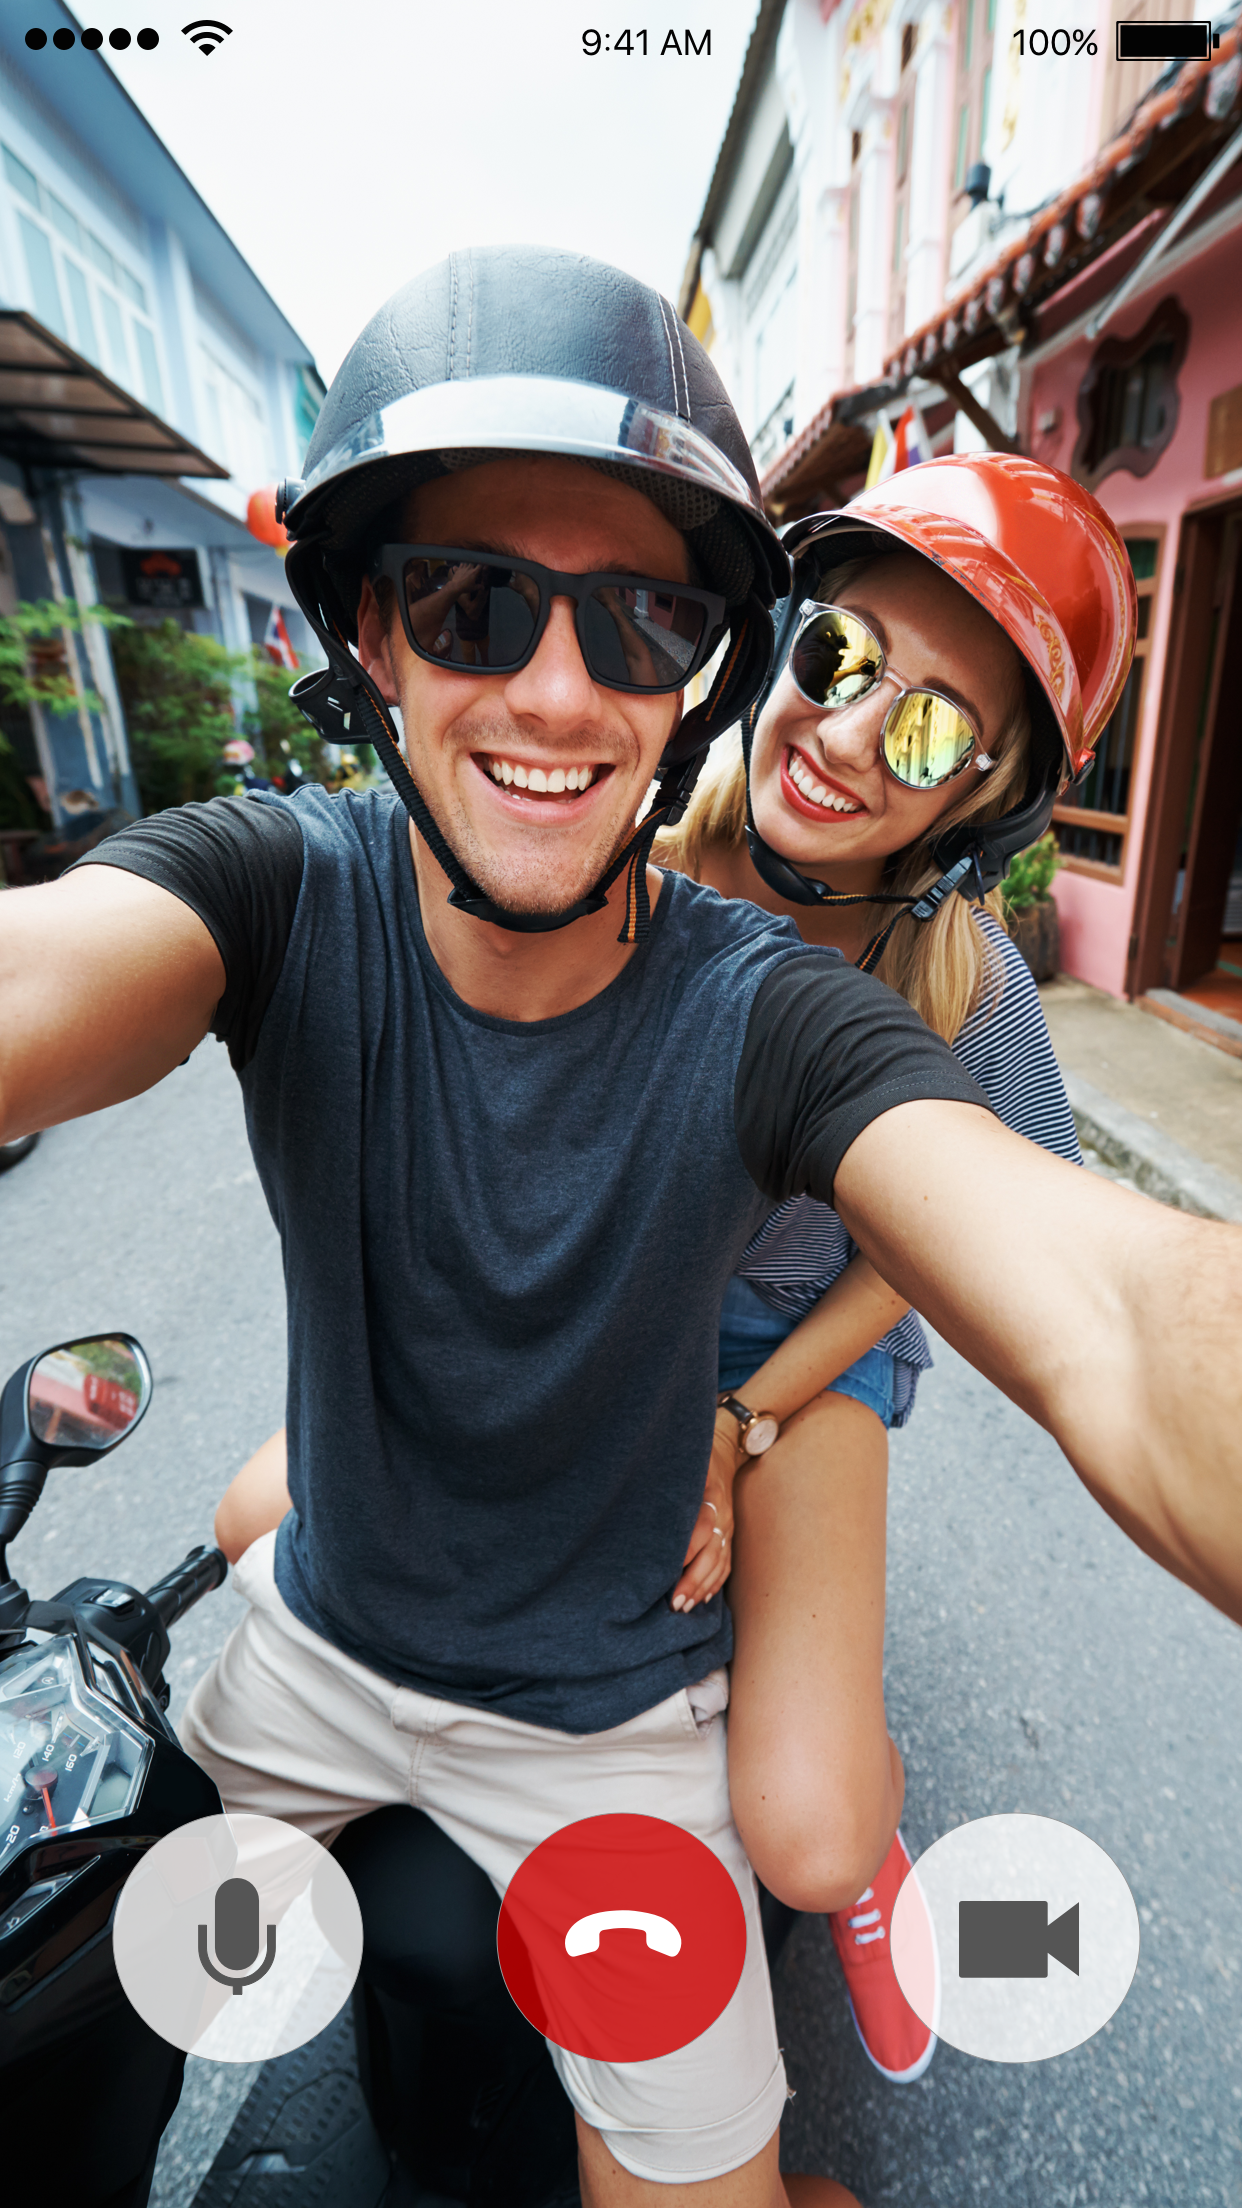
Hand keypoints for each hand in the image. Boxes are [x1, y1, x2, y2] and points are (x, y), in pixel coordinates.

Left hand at [670, 1415, 741, 1612]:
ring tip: (684, 1607)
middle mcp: (722, 1514)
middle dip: (693, 1578)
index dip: (686, 1550)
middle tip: (675, 1602)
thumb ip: (666, 1478)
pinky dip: (715, 1583)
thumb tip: (631, 1488)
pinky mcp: (730, 1536)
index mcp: (710, 1495)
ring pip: (720, 1562)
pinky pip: (727, 1564)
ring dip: (702, 1586)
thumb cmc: (694, 1458)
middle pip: (711, 1551)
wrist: (725, 1450)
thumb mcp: (684, 1462)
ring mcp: (728, 1527)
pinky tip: (702, 1598)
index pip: (700, 1526)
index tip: (668, 1569)